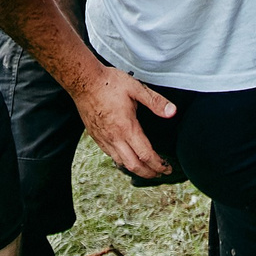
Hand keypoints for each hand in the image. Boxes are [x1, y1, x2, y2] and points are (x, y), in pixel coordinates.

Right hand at [72, 63, 176, 178]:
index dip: (158, 165)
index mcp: (126, 127)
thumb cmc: (109, 83)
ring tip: (147, 169)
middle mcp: (114, 138)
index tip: (167, 168)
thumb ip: (155, 101)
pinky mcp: (96, 137)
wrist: (83, 81)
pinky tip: (127, 158)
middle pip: (133, 166)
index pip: (145, 155)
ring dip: (136, 169)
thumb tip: (172, 112)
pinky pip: (110, 155)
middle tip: (160, 173)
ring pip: (121, 163)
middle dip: (149, 173)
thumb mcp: (136, 88)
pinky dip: (122, 161)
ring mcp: (103, 139)